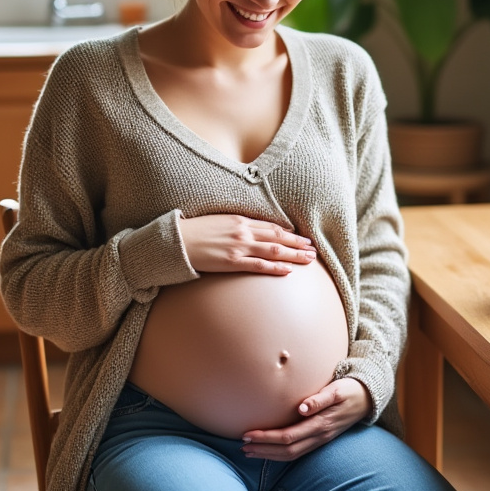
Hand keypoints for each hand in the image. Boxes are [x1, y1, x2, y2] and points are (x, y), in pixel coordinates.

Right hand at [178, 214, 315, 274]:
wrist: (176, 241)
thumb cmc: (194, 232)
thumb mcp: (218, 222)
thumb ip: (236, 226)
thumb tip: (250, 232)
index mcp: (239, 219)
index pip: (271, 226)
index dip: (289, 232)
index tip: (302, 237)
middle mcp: (243, 231)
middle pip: (277, 237)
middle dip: (297, 243)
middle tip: (313, 249)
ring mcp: (238, 246)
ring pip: (274, 250)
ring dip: (293, 255)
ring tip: (308, 259)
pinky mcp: (232, 262)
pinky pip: (258, 265)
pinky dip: (275, 267)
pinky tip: (288, 270)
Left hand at [239, 378, 371, 460]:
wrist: (367, 400)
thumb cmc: (349, 390)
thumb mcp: (337, 390)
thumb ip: (319, 399)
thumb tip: (302, 407)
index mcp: (321, 424)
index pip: (288, 436)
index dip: (267, 438)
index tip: (248, 433)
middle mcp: (319, 436)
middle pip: (287, 450)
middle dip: (263, 449)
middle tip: (242, 445)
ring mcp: (320, 440)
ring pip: (291, 454)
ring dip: (268, 455)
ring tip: (249, 451)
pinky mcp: (319, 440)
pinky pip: (297, 452)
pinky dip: (279, 454)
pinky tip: (267, 451)